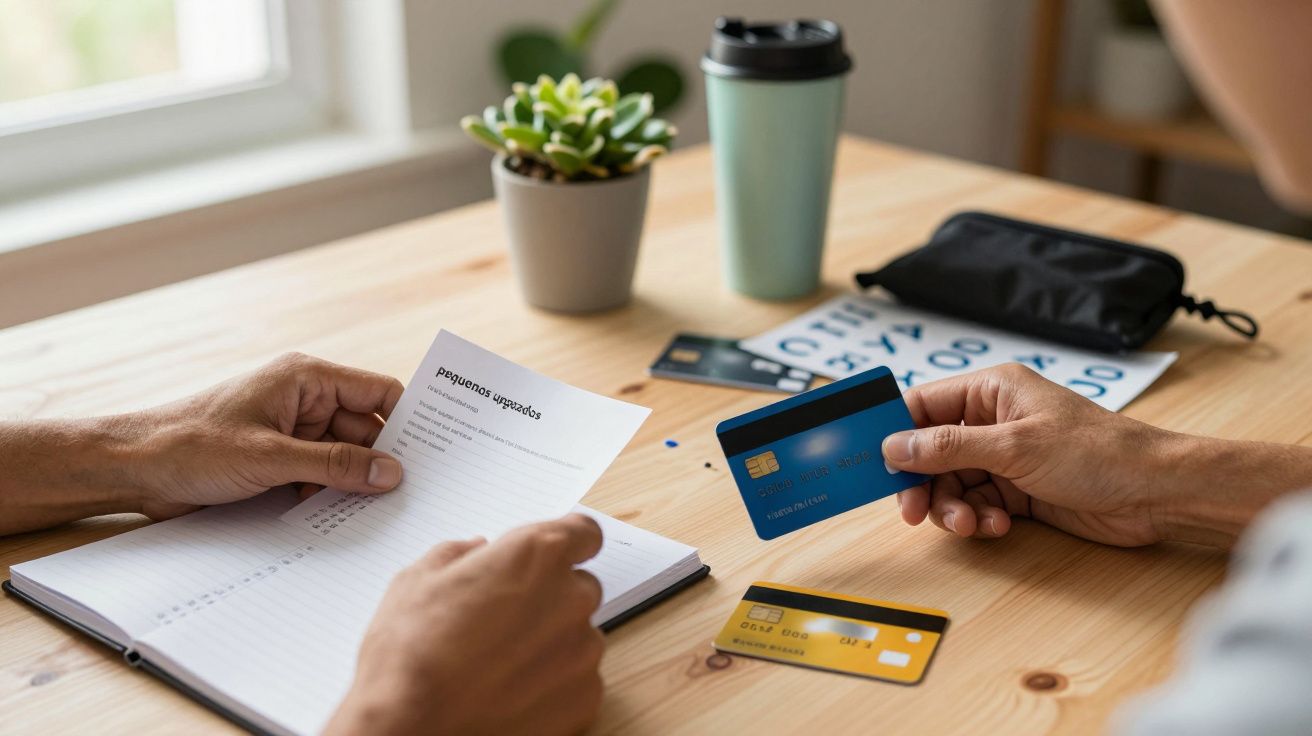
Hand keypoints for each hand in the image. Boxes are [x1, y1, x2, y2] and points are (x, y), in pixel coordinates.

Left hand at [134, 352, 405, 518]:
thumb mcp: (271, 457)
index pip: (379, 394)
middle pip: (366, 430)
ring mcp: (291, 430)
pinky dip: (328, 493)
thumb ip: (336, 464)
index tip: (436, 453)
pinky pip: (319, 474)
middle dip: (381, 462)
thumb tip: (392, 473)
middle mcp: (304, 400)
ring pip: (344, 456)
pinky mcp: (277, 458)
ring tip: (375, 512)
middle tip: (411, 496)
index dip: (409, 421)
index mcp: (307, 378)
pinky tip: (336, 516)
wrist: (131, 467)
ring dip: (352, 482)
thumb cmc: (191, 445)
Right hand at [325, 514, 606, 735]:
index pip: (584, 533)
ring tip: (501, 664)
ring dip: (552, 643)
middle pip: (580, 587)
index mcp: (536, 555)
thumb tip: (476, 551)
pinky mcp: (585, 699)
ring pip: (578, 636)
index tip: (554, 556)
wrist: (410, 730)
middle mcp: (570, 597)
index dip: (567, 543)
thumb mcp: (417, 582)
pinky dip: (554, 684)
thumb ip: (458, 555)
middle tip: (505, 620)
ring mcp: (582, 651)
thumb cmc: (410, 656)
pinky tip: (511, 692)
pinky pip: (579, 680)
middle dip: (550, 598)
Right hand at [882, 364, 1174, 546]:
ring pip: (951, 483)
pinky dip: (978, 518)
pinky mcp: (1017, 490)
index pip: (923, 405)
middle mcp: (993, 420)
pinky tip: (999, 525)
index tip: (874, 463)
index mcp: (990, 390)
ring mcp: (1004, 457)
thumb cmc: (1098, 453)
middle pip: (930, 451)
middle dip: (923, 483)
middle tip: (914, 512)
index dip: (895, 432)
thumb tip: (895, 445)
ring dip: (953, 508)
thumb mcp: (1015, 446)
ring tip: (971, 524)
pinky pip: (976, 503)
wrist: (1157, 494)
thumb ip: (949, 447)